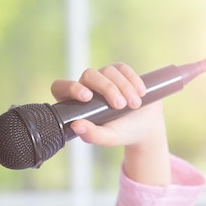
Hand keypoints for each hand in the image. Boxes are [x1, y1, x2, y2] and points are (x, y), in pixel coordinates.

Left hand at [50, 63, 171, 185]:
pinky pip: (122, 68)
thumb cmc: (122, 132)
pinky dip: (132, 80)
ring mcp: (102, 76)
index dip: (71, 88)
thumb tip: (76, 125)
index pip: (60, 87)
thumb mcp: (108, 138)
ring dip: (123, 87)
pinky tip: (141, 93)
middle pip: (89, 75)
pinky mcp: (119, 71)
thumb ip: (92, 135)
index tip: (87, 98)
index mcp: (75, 103)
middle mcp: (86, 86)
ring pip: (108, 71)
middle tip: (120, 105)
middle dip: (107, 88)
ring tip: (134, 105)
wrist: (145, 126)